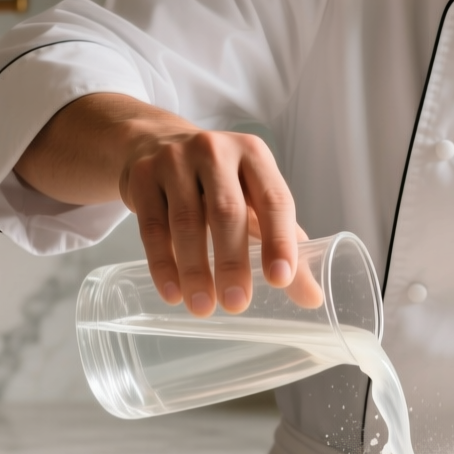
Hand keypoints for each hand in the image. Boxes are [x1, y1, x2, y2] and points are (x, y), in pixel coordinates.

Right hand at [15, 94, 320, 314]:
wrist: (156, 144)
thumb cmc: (219, 183)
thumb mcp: (254, 204)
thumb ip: (284, 247)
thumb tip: (312, 298)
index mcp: (254, 156)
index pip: (273, 200)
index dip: (279, 241)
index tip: (280, 280)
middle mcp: (215, 151)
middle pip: (227, 212)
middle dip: (232, 263)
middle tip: (237, 304)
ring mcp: (174, 160)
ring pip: (186, 222)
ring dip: (195, 270)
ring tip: (203, 308)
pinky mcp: (142, 177)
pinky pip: (152, 227)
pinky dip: (163, 264)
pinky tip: (172, 293)